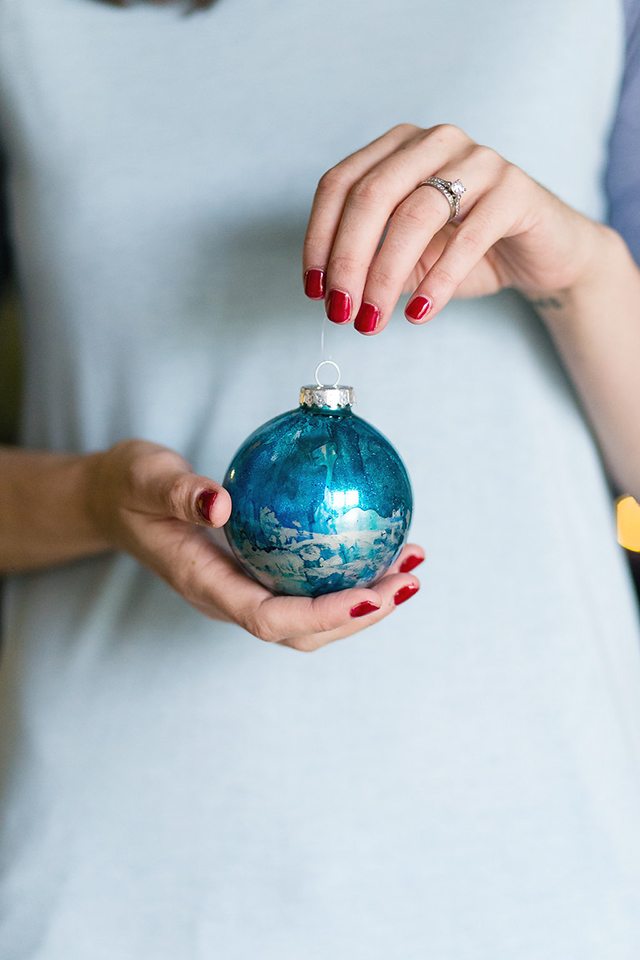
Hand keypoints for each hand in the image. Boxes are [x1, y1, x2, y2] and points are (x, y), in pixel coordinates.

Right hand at [88, 439, 423, 651]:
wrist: (114, 502)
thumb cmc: (129, 488)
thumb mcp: (145, 478)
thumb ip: (178, 493)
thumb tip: (220, 505)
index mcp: (205, 586)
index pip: (271, 619)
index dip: (326, 614)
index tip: (373, 593)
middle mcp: (230, 599)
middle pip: (305, 631)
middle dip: (362, 613)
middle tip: (410, 579)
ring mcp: (244, 591)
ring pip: (312, 617)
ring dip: (365, 599)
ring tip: (410, 565)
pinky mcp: (256, 575)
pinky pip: (308, 586)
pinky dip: (348, 574)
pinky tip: (378, 545)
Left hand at [302, 122, 605, 332]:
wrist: (542, 254)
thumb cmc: (467, 252)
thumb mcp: (407, 260)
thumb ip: (371, 264)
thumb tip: (333, 293)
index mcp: (398, 148)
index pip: (339, 184)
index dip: (319, 239)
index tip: (314, 291)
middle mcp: (434, 142)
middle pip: (371, 195)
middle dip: (347, 260)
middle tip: (340, 312)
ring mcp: (477, 159)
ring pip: (414, 214)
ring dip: (385, 276)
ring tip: (373, 320)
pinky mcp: (514, 189)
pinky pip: (466, 238)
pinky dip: (437, 282)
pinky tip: (418, 315)